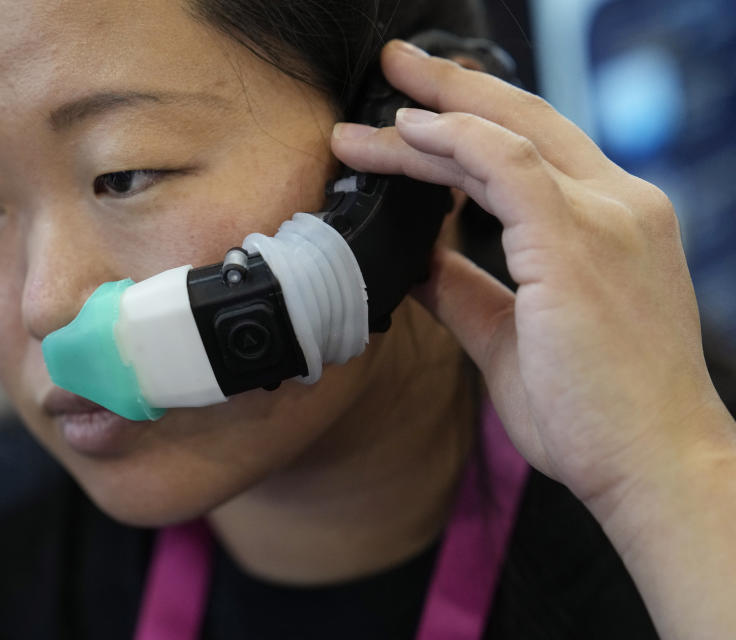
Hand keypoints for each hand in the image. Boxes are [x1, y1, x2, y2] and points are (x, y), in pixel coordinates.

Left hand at [331, 41, 729, 507]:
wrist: (652, 467)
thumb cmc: (593, 412)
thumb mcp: (511, 335)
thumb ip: (466, 288)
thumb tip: (418, 257)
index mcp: (612, 223)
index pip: (536, 148)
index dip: (475, 118)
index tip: (417, 110)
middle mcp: (618, 205)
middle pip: (524, 120)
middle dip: (451, 86)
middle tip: (393, 63)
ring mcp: (604, 218)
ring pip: (503, 139)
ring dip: (428, 119)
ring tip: (366, 118)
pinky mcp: (578, 243)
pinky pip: (509, 167)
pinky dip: (455, 142)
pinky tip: (409, 133)